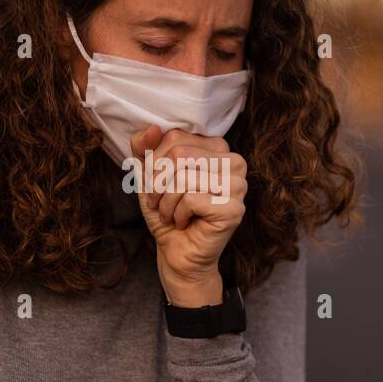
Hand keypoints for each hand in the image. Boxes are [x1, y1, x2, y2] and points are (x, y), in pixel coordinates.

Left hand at [129, 125, 247, 307]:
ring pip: (184, 175)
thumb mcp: (148, 175)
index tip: (157, 185)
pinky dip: (177, 213)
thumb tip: (152, 128)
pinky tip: (185, 222)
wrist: (177, 253)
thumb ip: (143, 148)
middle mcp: (234, 161)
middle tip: (161, 203)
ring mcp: (238, 185)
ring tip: (171, 214)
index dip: (155, 163)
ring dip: (166, 201)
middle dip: (159, 183)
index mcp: (217, 147)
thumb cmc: (167, 211)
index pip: (174, 137)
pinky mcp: (234, 209)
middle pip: (179, 154)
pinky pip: (191, 198)